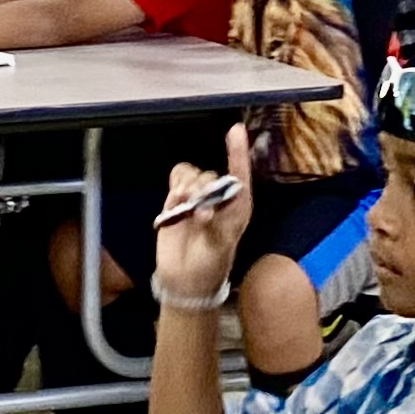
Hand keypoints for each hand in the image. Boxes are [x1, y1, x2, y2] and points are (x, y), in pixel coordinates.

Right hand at [151, 126, 256, 302]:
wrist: (185, 282)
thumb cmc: (210, 265)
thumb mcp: (220, 246)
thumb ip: (214, 224)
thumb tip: (202, 208)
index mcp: (237, 206)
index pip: (239, 173)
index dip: (238, 152)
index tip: (236, 131)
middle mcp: (218, 199)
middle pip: (210, 175)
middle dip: (203, 188)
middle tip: (199, 213)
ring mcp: (196, 199)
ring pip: (192, 174)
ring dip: (187, 187)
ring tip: (185, 207)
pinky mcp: (176, 202)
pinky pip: (176, 180)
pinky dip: (175, 187)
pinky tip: (176, 203)